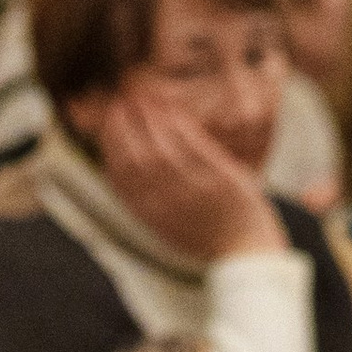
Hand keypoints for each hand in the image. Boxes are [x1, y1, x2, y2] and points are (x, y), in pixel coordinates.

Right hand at [91, 84, 285, 263]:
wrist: (242, 253)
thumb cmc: (202, 236)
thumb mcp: (164, 223)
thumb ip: (144, 197)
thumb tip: (124, 163)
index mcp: (150, 217)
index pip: (120, 175)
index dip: (111, 144)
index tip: (110, 120)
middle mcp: (167, 206)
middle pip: (137, 159)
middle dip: (125, 127)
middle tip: (121, 101)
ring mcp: (195, 192)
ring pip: (162, 150)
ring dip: (149, 120)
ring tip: (142, 99)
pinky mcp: (220, 181)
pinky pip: (193, 147)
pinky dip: (178, 125)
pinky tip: (171, 109)